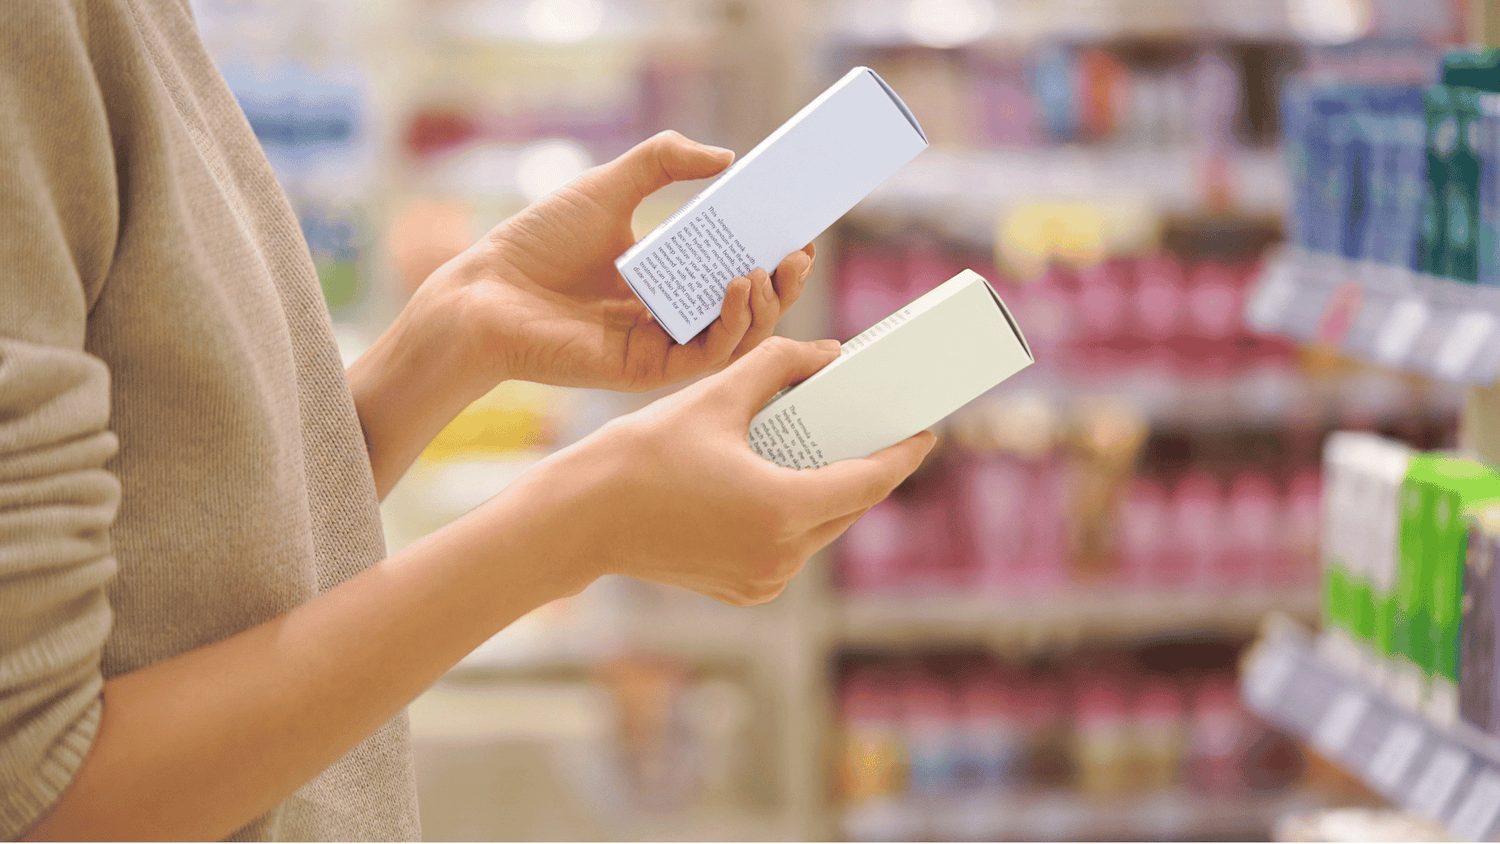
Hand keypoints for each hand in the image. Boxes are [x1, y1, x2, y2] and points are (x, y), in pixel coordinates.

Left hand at [416, 131, 815, 394]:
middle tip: (798, 253)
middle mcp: (669, 316)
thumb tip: (725, 156)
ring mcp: (660, 345)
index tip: (798, 232)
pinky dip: (731, 325)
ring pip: (736, 338)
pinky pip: (705, 355)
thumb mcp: (609, 187)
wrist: (485, 290)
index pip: (735, 272)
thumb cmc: (537, 243)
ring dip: (764, 306)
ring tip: (766, 267)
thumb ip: (663, 162)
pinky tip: (736, 287)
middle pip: (747, 310)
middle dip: (782, 285)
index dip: (772, 257)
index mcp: (666, 279)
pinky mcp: (646, 369)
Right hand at [501, 338, 935, 605]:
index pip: (869, 481)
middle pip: (850, 505)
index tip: (926, 430)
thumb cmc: (641, 456)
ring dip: (833, 491)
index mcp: (783, 509)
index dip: (904, 453)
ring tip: (834, 447)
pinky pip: (792, 548)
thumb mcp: (715, 396)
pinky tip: (794, 478)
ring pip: (823, 528)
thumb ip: (778, 365)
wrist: (581, 520)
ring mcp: (763, 581)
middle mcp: (781, 556)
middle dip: (868, 466)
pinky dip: (799, 515)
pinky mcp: (745, 590)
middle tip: (876, 426)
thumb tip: (827, 352)